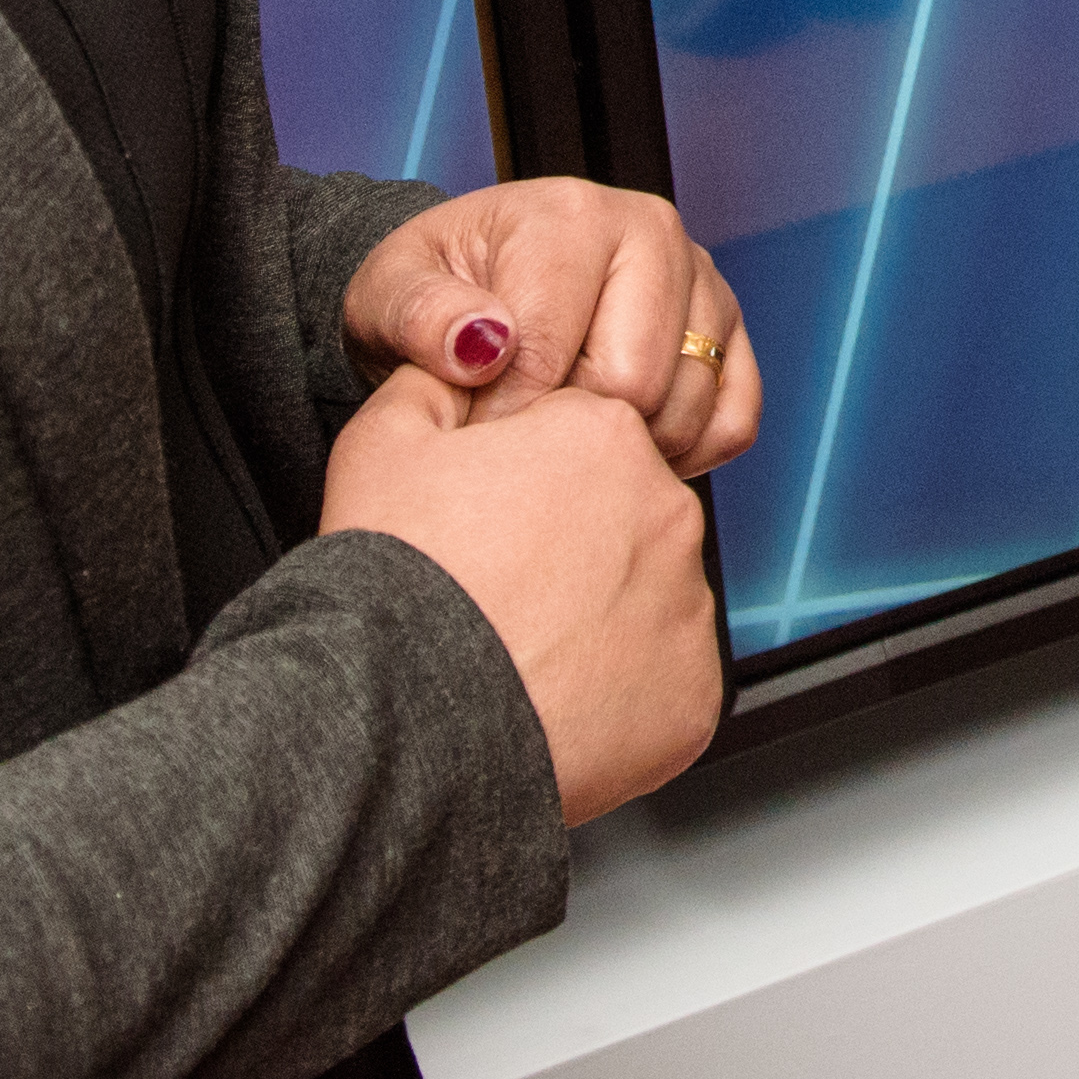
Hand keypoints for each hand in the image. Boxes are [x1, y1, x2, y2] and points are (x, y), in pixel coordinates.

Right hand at [322, 360, 724, 821]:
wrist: (402, 728)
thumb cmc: (393, 583)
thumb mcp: (382, 441)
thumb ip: (440, 376)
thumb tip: (475, 350)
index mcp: (605, 433)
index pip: (584, 438)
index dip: (527, 480)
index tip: (489, 522)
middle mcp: (669, 509)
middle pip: (626, 515)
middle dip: (575, 545)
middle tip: (502, 590)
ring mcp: (690, 606)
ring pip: (651, 597)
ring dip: (602, 616)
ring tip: (522, 646)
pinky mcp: (697, 694)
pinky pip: (666, 680)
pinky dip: (621, 691)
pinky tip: (555, 694)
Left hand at [346, 178, 759, 478]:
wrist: (470, 294)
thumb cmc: (432, 293)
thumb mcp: (390, 295)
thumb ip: (420, 314)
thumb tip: (481, 342)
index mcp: (570, 214)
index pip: (554, 352)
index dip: (504, 413)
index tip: (470, 425)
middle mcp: (651, 231)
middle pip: (634, 382)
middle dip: (568, 429)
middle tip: (520, 431)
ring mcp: (700, 281)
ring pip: (687, 408)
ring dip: (624, 446)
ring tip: (565, 434)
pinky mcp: (729, 333)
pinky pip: (734, 420)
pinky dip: (684, 453)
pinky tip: (624, 442)